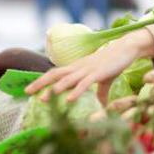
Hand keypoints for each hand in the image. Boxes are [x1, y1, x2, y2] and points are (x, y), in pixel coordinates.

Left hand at [25, 28, 153, 103]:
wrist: (127, 48)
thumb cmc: (115, 62)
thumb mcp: (105, 79)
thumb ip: (101, 92)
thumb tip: (102, 105)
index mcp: (78, 67)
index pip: (56, 73)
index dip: (42, 81)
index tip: (29, 90)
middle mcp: (79, 67)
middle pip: (56, 74)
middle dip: (41, 83)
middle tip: (27, 92)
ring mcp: (88, 70)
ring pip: (67, 79)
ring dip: (54, 89)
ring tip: (43, 99)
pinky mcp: (98, 73)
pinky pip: (85, 83)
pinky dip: (76, 91)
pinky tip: (70, 99)